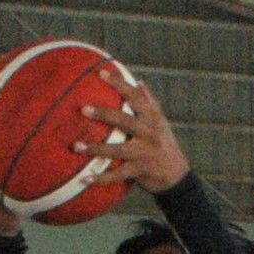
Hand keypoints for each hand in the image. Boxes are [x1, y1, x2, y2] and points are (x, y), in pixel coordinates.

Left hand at [75, 69, 189, 196]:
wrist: (177, 175)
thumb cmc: (164, 144)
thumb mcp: (161, 122)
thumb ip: (150, 102)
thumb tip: (138, 82)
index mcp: (152, 117)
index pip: (134, 96)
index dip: (118, 84)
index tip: (101, 73)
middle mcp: (149, 133)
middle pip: (123, 120)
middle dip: (103, 114)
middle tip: (83, 109)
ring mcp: (144, 152)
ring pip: (116, 149)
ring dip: (95, 148)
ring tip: (76, 146)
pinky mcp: (140, 171)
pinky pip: (117, 175)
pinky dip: (101, 179)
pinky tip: (85, 180)